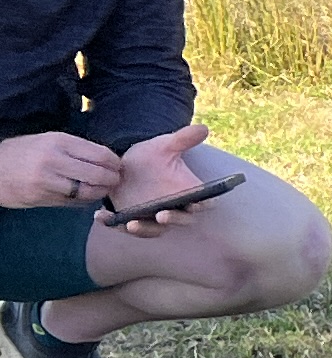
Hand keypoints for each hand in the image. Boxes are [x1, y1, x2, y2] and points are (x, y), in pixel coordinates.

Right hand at [0, 130, 122, 210]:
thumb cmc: (25, 153)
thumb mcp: (48, 141)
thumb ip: (76, 149)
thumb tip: (108, 160)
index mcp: (58, 141)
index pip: (100, 154)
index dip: (115, 163)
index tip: (118, 166)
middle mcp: (53, 160)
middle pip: (98, 174)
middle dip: (113, 179)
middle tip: (116, 180)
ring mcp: (47, 181)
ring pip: (88, 191)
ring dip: (100, 192)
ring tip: (104, 189)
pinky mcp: (42, 197)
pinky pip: (73, 202)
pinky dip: (85, 200)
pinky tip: (86, 196)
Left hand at [96, 122, 212, 225]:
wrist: (126, 165)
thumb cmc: (152, 157)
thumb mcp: (165, 146)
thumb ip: (183, 139)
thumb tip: (203, 128)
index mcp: (190, 193)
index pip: (203, 203)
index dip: (201, 205)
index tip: (195, 204)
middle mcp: (176, 209)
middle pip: (181, 220)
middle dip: (173, 219)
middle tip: (162, 215)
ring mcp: (155, 218)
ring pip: (154, 230)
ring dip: (144, 229)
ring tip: (130, 224)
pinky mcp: (134, 221)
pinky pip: (126, 227)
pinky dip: (114, 225)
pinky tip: (101, 215)